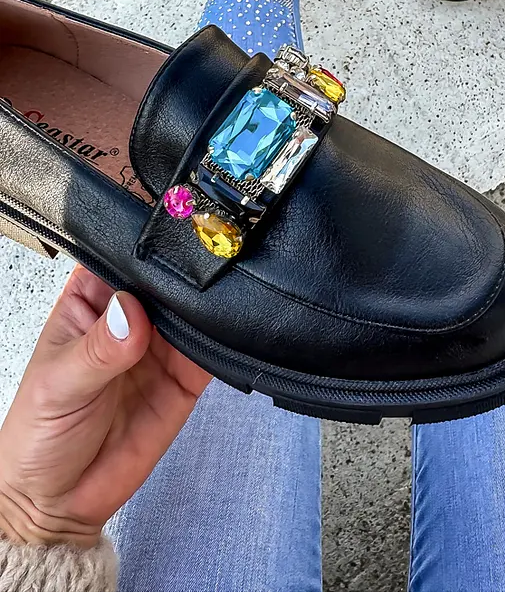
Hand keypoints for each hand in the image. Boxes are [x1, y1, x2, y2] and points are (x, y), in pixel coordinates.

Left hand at [0, 266, 210, 546]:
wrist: (59, 502)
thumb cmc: (40, 434)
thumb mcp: (59, 385)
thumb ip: (97, 349)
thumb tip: (130, 313)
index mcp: (89, 301)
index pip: (120, 258)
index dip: (143, 248)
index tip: (164, 243)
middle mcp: (129, 316)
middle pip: (166, 280)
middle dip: (182, 278)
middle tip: (191, 282)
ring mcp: (159, 346)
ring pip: (193, 310)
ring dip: (204, 308)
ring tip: (202, 313)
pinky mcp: (185, 377)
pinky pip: (212, 350)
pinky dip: (222, 342)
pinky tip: (218, 339)